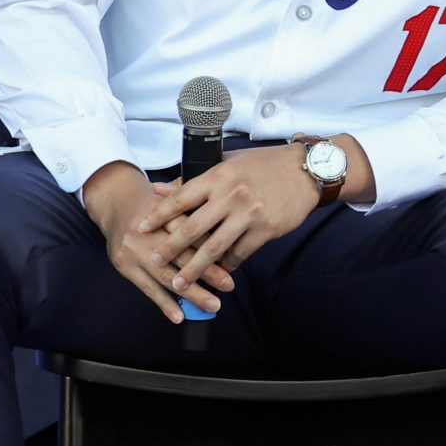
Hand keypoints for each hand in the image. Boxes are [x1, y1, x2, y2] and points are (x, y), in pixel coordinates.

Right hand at [81, 161, 231, 324]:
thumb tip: (225, 230)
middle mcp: (147, 232)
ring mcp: (134, 251)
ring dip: (191, 293)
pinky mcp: (125, 266)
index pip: (190, 230)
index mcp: (162, 211)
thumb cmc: (153, 203)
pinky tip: (179, 316)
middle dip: (207, 272)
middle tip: (229, 285)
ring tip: (212, 304)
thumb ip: (194, 208)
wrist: (114, 202)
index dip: (211, 245)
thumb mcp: (172, 197)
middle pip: (181, 254)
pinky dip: (164, 303)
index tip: (232, 258)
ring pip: (166, 275)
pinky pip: (147, 288)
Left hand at [139, 144, 322, 294]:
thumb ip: (193, 179)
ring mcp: (249, 214)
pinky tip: (221, 272)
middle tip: (154, 262)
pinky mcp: (266, 229)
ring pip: (215, 247)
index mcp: (217, 176)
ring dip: (195, 268)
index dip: (157, 216)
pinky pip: (241, 253)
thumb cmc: (263, 165)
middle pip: (192, 228)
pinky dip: (228, 264)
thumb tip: (158, 190)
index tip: (139, 229)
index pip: (180, 198)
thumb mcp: (226, 164)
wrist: (306, 170)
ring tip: (180, 282)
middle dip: (170, 249)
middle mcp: (231, 195)